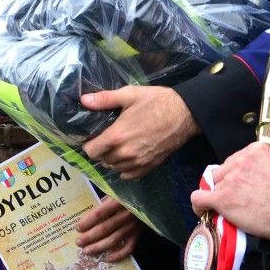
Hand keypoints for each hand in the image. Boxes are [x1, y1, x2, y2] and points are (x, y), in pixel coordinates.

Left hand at [76, 196, 139, 261]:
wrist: (149, 197)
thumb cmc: (127, 193)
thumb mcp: (114, 191)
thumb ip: (103, 200)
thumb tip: (87, 213)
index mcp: (117, 202)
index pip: (99, 214)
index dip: (87, 222)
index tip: (78, 228)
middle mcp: (125, 215)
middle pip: (104, 229)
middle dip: (89, 237)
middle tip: (79, 242)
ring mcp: (133, 226)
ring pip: (113, 240)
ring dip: (98, 247)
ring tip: (87, 251)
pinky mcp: (138, 234)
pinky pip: (128, 248)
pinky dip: (118, 255)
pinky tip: (107, 259)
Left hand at [80, 86, 198, 178]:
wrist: (185, 113)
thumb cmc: (156, 101)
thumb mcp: (129, 95)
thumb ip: (104, 99)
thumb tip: (84, 100)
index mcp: (116, 137)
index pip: (90, 152)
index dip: (88, 144)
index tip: (92, 137)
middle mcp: (125, 154)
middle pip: (102, 160)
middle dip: (100, 151)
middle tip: (105, 139)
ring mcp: (138, 162)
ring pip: (115, 168)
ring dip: (112, 160)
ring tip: (117, 146)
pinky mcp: (150, 166)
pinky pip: (130, 175)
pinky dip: (125, 168)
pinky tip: (128, 157)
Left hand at [189, 143, 269, 240]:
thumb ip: (264, 161)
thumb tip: (256, 165)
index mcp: (254, 150)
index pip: (235, 159)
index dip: (235, 172)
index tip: (240, 183)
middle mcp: (239, 161)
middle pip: (222, 170)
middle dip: (226, 182)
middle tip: (235, 196)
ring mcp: (229, 179)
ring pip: (211, 184)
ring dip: (215, 193)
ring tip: (222, 205)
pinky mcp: (222, 198)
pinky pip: (198, 197)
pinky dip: (198, 204)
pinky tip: (203, 210)